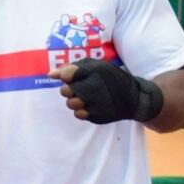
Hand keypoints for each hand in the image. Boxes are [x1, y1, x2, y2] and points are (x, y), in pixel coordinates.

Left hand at [48, 58, 163, 123]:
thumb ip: (72, 68)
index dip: (66, 76)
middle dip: (70, 89)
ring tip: (86, 97)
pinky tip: (91, 105)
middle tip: (81, 87)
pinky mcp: (97, 117)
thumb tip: (50, 75)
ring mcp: (96, 105)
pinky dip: (82, 110)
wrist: (134, 98)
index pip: (67, 75)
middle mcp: (94, 89)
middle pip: (65, 91)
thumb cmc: (110, 79)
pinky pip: (79, 114)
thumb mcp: (95, 66)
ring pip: (70, 104)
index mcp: (94, 72)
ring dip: (74, 100)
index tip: (71, 78)